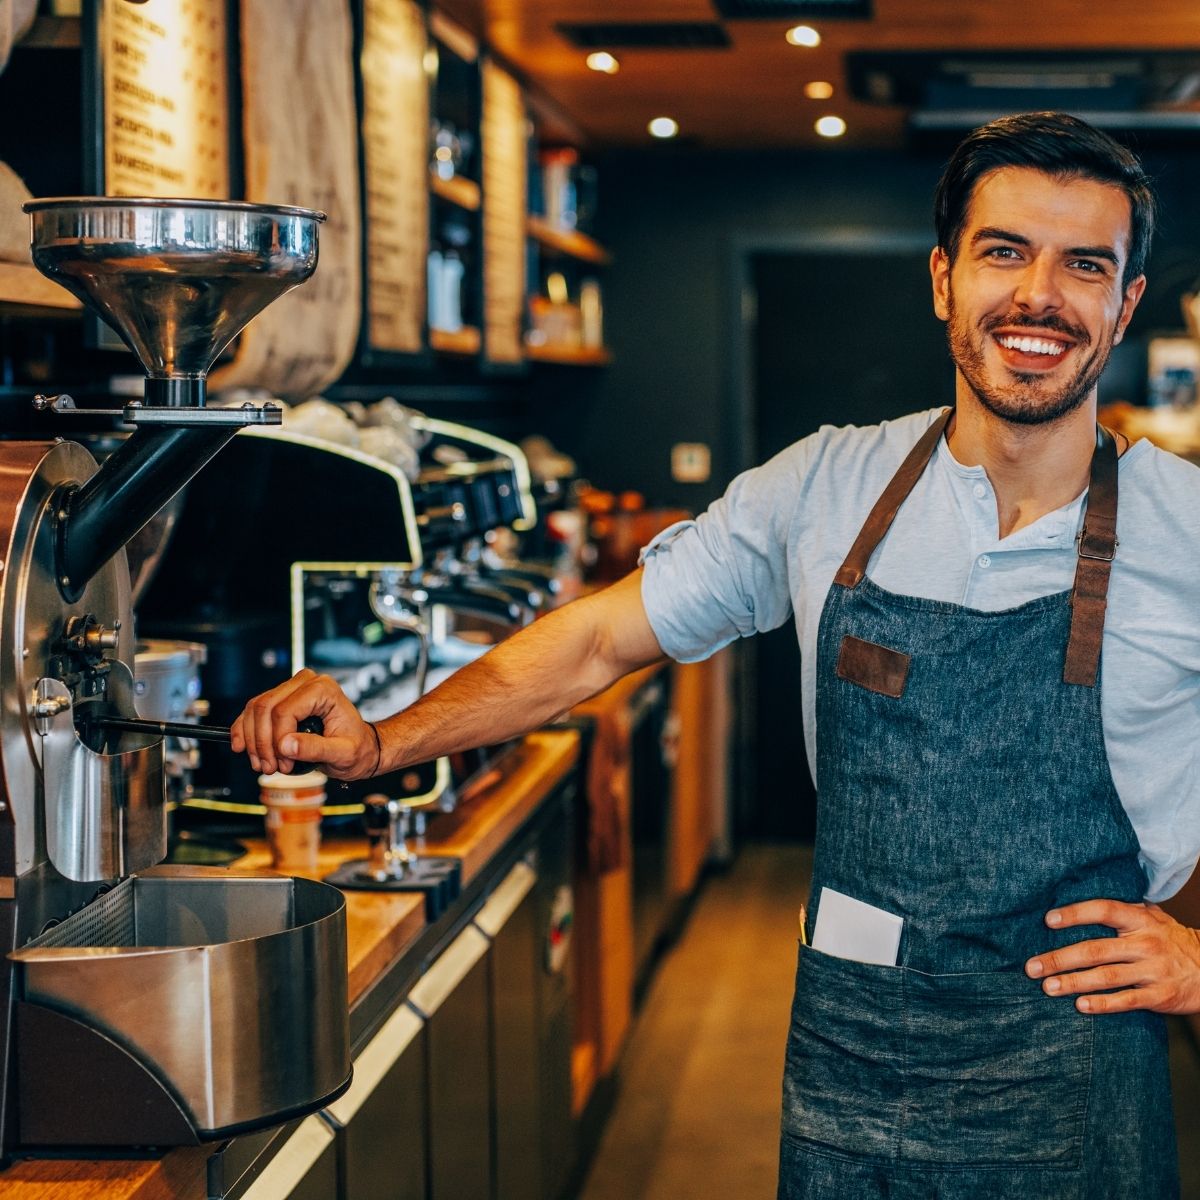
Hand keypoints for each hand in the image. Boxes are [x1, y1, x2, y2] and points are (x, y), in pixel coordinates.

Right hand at [231, 668, 378, 779]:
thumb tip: (286, 746)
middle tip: (270, 767)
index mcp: (323, 690)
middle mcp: (306, 683)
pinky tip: (242, 747)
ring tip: (263, 765)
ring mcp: (292, 689)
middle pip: (265, 708)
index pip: (285, 711)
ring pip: (255, 709)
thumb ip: (316, 749)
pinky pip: (254, 711)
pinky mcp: (282, 700)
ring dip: (252, 740)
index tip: (283, 764)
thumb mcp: (343, 754)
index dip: (277, 740)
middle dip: (262, 742)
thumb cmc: (357, 748)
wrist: (361, 747)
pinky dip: (245, 730)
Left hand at [1025, 899, 1199, 1014]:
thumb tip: (1080, 894)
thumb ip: (1123, 911)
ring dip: (1074, 983)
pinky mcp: (1161, 996)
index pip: (1104, 910)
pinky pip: (1128, 1000)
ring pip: (1107, 976)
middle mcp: (1146, 944)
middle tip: (1032, 966)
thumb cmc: (1172, 940)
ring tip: (1047, 987)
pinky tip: (1081, 1006)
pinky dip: (1103, 1004)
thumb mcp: (1153, 918)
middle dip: (1060, 958)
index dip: (1075, 914)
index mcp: (1140, 920)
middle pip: (1096, 949)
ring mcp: (1154, 971)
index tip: (1047, 920)